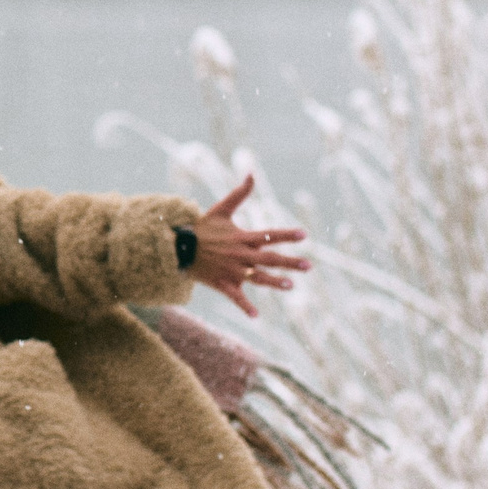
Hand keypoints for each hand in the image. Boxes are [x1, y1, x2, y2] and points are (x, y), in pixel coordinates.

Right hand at [187, 174, 309, 318]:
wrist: (178, 247)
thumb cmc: (202, 229)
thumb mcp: (221, 209)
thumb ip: (240, 193)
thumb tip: (251, 172)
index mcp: (242, 238)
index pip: (269, 235)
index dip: (286, 234)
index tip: (303, 235)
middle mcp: (240, 255)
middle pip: (269, 259)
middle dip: (290, 262)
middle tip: (308, 266)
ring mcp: (232, 270)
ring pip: (257, 278)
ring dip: (274, 283)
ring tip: (291, 286)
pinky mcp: (222, 283)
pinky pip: (235, 297)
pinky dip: (244, 306)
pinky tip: (255, 315)